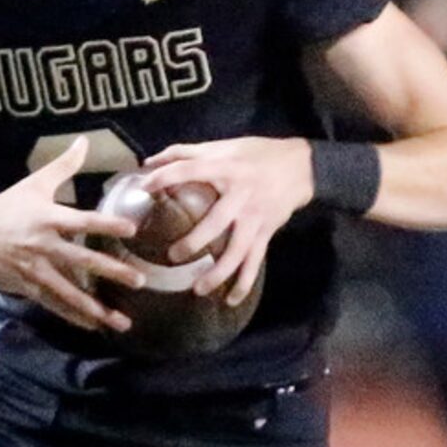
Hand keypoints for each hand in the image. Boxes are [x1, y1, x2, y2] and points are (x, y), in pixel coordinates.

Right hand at [0, 135, 145, 332]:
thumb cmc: (3, 209)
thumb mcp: (32, 185)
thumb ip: (62, 165)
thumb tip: (85, 140)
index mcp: (46, 218)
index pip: (81, 221)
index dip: (106, 225)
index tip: (131, 230)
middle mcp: (43, 246)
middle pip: (81, 261)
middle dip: (111, 271)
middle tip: (140, 280)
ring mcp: (36, 270)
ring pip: (70, 292)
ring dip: (97, 308)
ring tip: (122, 322)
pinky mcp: (29, 287)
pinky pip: (55, 305)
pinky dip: (75, 316)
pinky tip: (95, 325)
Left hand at [142, 136, 313, 305]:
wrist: (302, 166)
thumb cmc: (255, 155)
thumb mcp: (223, 146)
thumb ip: (185, 152)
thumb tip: (148, 162)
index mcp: (226, 168)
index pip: (191, 170)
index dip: (167, 178)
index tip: (144, 189)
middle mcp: (241, 194)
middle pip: (217, 221)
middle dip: (196, 241)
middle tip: (173, 256)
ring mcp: (255, 217)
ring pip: (237, 250)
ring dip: (219, 272)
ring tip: (197, 289)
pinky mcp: (266, 232)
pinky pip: (254, 261)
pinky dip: (244, 283)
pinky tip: (231, 301)